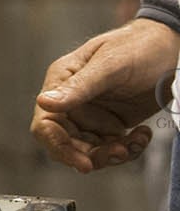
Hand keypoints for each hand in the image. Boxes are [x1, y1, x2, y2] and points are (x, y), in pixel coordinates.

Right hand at [31, 21, 179, 173]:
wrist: (171, 47)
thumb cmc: (138, 46)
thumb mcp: (110, 65)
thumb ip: (79, 86)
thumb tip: (43, 102)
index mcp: (62, 83)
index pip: (46, 124)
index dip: (58, 146)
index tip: (84, 163)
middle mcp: (72, 102)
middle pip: (66, 143)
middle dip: (92, 155)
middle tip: (120, 152)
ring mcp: (92, 114)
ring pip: (90, 151)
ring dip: (113, 154)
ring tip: (136, 142)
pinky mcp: (112, 124)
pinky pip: (112, 148)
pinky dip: (129, 149)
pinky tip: (143, 134)